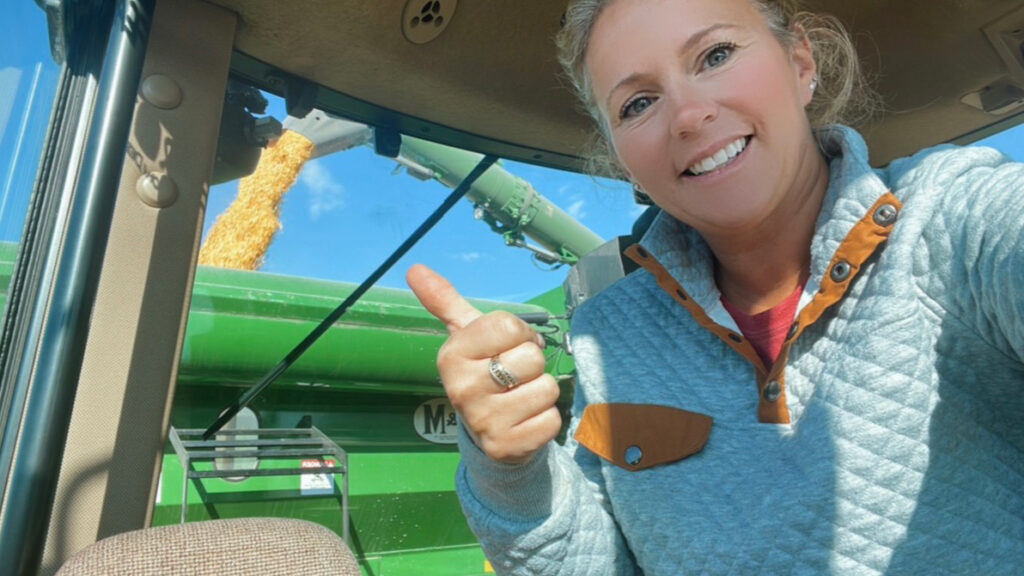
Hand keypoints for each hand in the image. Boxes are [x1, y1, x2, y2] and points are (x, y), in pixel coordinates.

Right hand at [407, 264, 561, 463]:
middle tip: (514, 377)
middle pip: (531, 356)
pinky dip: (546, 419)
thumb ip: (445, 302)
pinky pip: (551, 419)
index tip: (508, 347)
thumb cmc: (484, 373)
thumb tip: (415, 269)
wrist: (488, 432)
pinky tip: (526, 421)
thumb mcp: (466, 337)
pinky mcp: (506, 447)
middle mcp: (461, 389)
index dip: (520, 333)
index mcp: (451, 356)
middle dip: (532, 364)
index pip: (509, 325)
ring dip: (541, 391)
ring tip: (520, 399)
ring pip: (546, 387)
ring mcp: (483, 421)